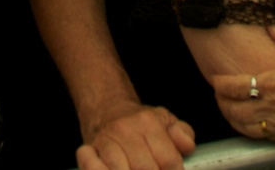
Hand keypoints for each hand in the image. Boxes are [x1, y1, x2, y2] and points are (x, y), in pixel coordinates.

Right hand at [75, 103, 195, 169]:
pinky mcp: (87, 149)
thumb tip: (187, 146)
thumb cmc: (141, 123)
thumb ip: (182, 134)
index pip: (168, 160)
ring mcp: (105, 140)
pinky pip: (91, 166)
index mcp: (148, 122)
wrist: (107, 109)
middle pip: (145, 169)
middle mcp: (125, 130)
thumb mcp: (166, 121)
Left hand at [210, 25, 274, 143]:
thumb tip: (267, 22)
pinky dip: (253, 130)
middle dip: (222, 103)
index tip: (216, 78)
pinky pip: (266, 138)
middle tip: (218, 94)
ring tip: (230, 108)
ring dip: (234, 119)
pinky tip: (252, 121)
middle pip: (236, 111)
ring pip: (248, 128)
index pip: (237, 87)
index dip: (221, 84)